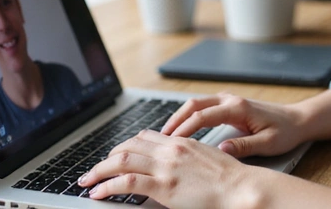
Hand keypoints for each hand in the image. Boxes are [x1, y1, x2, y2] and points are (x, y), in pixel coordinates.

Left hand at [78, 129, 263, 206]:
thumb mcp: (206, 160)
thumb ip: (186, 160)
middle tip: (95, 169)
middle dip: (107, 157)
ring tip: (87, 181)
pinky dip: (107, 186)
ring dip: (99, 171)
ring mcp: (165, 167)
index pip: (144, 137)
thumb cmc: (231, 180)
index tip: (114, 157)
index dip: (124, 146)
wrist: (243, 188)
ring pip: (121, 160)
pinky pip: (126, 181)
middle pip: (128, 145)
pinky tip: (98, 192)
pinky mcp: (164, 186)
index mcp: (181, 142)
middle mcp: (170, 150)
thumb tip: (174, 168)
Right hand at [162, 92, 305, 157]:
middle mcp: (231, 100)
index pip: (202, 116)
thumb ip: (245, 146)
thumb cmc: (286, 131)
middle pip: (193, 105)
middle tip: (159, 138)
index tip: (171, 142)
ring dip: (180, 116)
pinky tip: (182, 128)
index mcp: (238, 108)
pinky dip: (189, 115)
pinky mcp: (230, 104)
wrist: (299, 119)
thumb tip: (222, 149)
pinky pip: (203, 106)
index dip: (184, 129)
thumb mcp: (268, 143)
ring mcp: (229, 100)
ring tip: (166, 134)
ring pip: (196, 103)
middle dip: (174, 120)